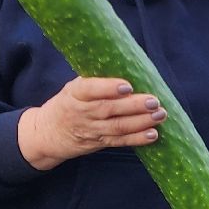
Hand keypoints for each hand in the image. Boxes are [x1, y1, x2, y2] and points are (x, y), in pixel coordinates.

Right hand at [18, 77, 165, 169]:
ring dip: (141, 122)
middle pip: (109, 109)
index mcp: (75, 94)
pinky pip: (120, 141)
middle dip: (134, 106)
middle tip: (154, 101)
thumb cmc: (67, 103)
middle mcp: (83, 112)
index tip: (127, 85)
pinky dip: (137, 139)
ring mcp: (92, 129)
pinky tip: (153, 134)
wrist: (48, 134)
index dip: (108, 88)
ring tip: (160, 115)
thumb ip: (95, 80)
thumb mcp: (73, 88)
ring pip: (118, 126)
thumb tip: (128, 66)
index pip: (90, 90)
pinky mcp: (100, 142)